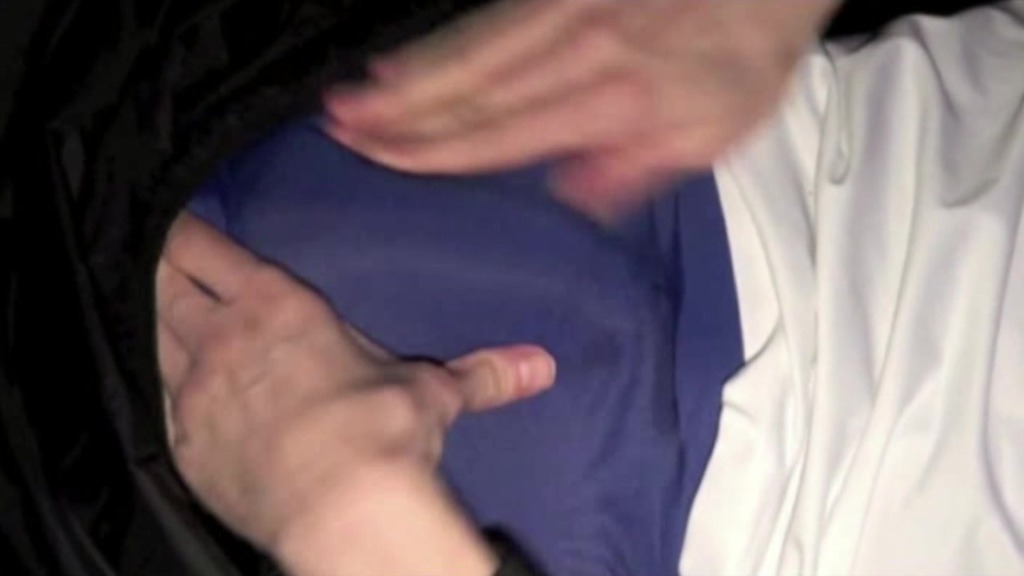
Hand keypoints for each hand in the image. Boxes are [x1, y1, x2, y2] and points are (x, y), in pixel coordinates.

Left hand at [156, 213, 555, 575]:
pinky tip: (162, 385)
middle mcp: (225, 339)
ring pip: (151, 336)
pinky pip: (154, 399)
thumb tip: (541, 365)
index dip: (185, 234)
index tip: (175, 224)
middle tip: (154, 257)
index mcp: (279, 307)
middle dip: (159, 267)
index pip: (208, 251)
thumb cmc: (384, 429)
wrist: (342, 504)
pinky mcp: (184, 444)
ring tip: (149, 309)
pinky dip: (155, 384)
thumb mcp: (434, 393)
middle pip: (166, 285)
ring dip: (149, 319)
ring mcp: (195, 392)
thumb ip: (481, 374)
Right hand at [323, 0, 838, 218]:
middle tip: (341, 131)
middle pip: (472, 91)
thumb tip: (570, 199)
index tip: (384, 159)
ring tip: (351, 100)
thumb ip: (638, 169)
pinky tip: (406, 55)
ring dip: (407, 79)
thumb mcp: (714, 130)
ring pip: (471, 52)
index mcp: (613, 102)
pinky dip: (441, 44)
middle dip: (400, 115)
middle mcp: (577, 53)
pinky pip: (489, 22)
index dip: (437, 149)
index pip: (504, 132)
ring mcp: (564, 14)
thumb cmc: (744, 53)